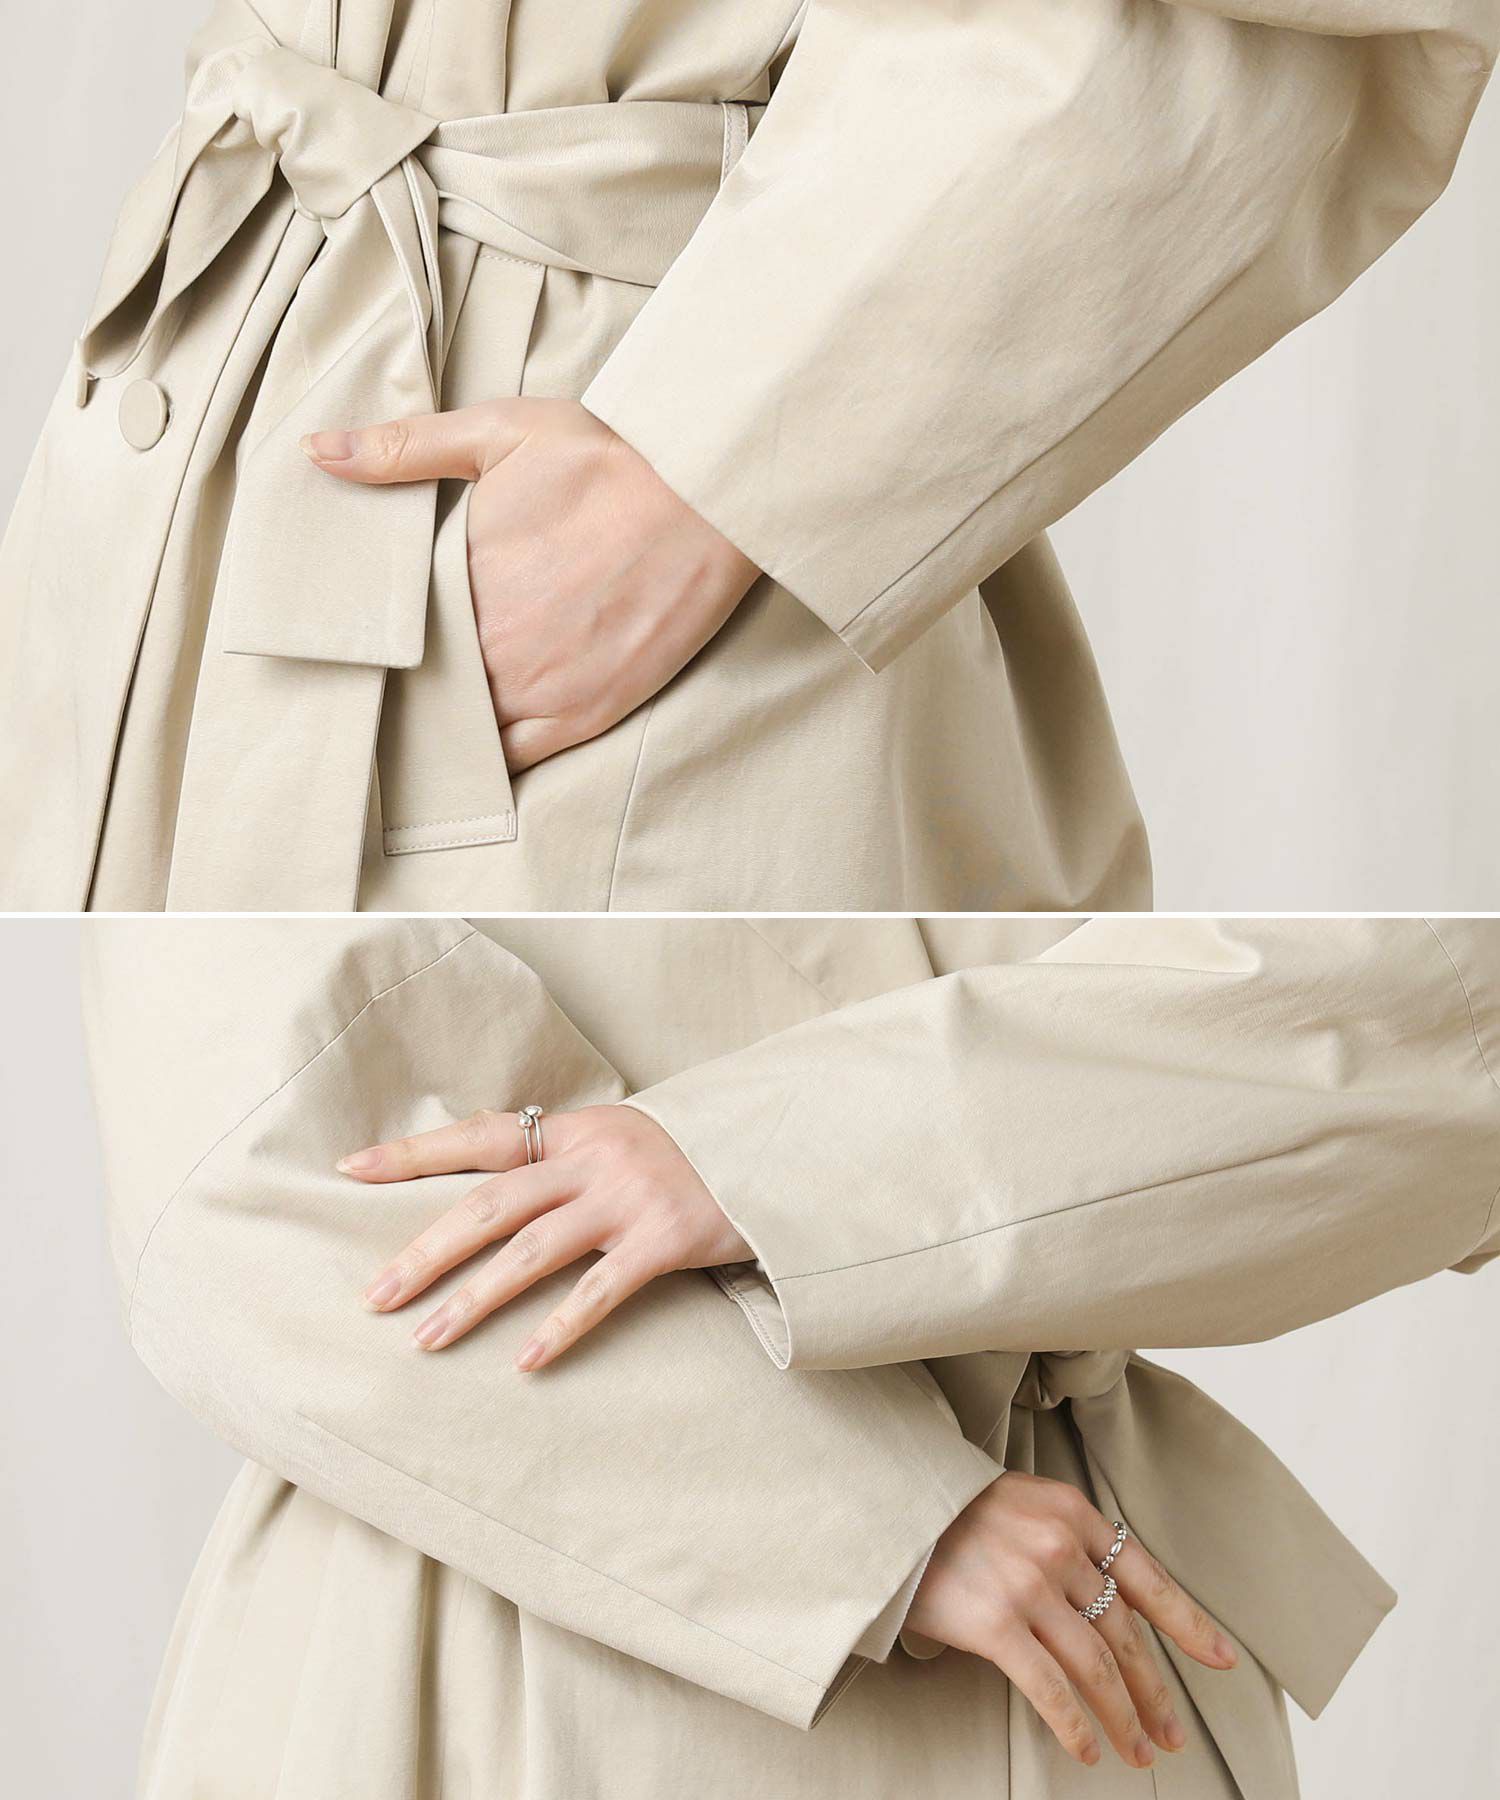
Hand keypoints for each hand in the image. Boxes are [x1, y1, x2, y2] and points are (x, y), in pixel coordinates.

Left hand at [301, 398, 760, 770]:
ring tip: (416, 726)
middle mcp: (493, 644)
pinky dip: (487, 762)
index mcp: (461, 577)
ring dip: (439, 729)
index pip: (389, 628)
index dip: (372, 637)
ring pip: (461, 731)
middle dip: (401, 685)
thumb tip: (317, 452)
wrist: (707, 501)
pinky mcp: (587, 714)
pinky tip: (468, 758)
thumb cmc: (609, 459)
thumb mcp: (502, 431)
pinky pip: (516, 759)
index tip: (357, 638)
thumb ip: (406, 448)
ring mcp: (541, 687)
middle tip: (377, 687)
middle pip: (419, 685)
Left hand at [341, 1104, 752, 1368]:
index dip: (413, 1152)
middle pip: (489, 1203)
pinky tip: (524, 1363)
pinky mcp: (668, 1238)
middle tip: (372, 1296)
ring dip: (472, 1298)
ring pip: (531, 1250)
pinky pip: (601, 1290)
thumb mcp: (619, 1141)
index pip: (478, 1135)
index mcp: (577, 1129)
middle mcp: (595, 1156)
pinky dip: (560, 1328)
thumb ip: (561, 1158)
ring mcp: (631, 1196)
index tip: (348, 1169)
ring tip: (424, 1339)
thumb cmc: (688, 1159)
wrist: (779, 1157)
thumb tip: (483, 1174)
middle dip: (424, 1250)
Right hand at [905, 1472, 1238, 1771]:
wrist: (889, 1508)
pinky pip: (1050, 1688)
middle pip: (1124, 1633)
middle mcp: (1058, 1546)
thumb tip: (1109, 1607)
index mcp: (1071, 1513)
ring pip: (1096, 1666)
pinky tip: (1088, 1749)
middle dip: (1155, 1692)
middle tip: (1172, 1735)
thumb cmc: (953, 1511)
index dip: (1188, 1623)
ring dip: (1123, 1717)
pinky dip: (1075, 1726)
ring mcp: (1028, 1585)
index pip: (1144, 1576)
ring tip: (1137, 1751)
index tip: (1222, 1659)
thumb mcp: (1022, 1502)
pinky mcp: (995, 1623)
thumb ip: (1067, 1540)